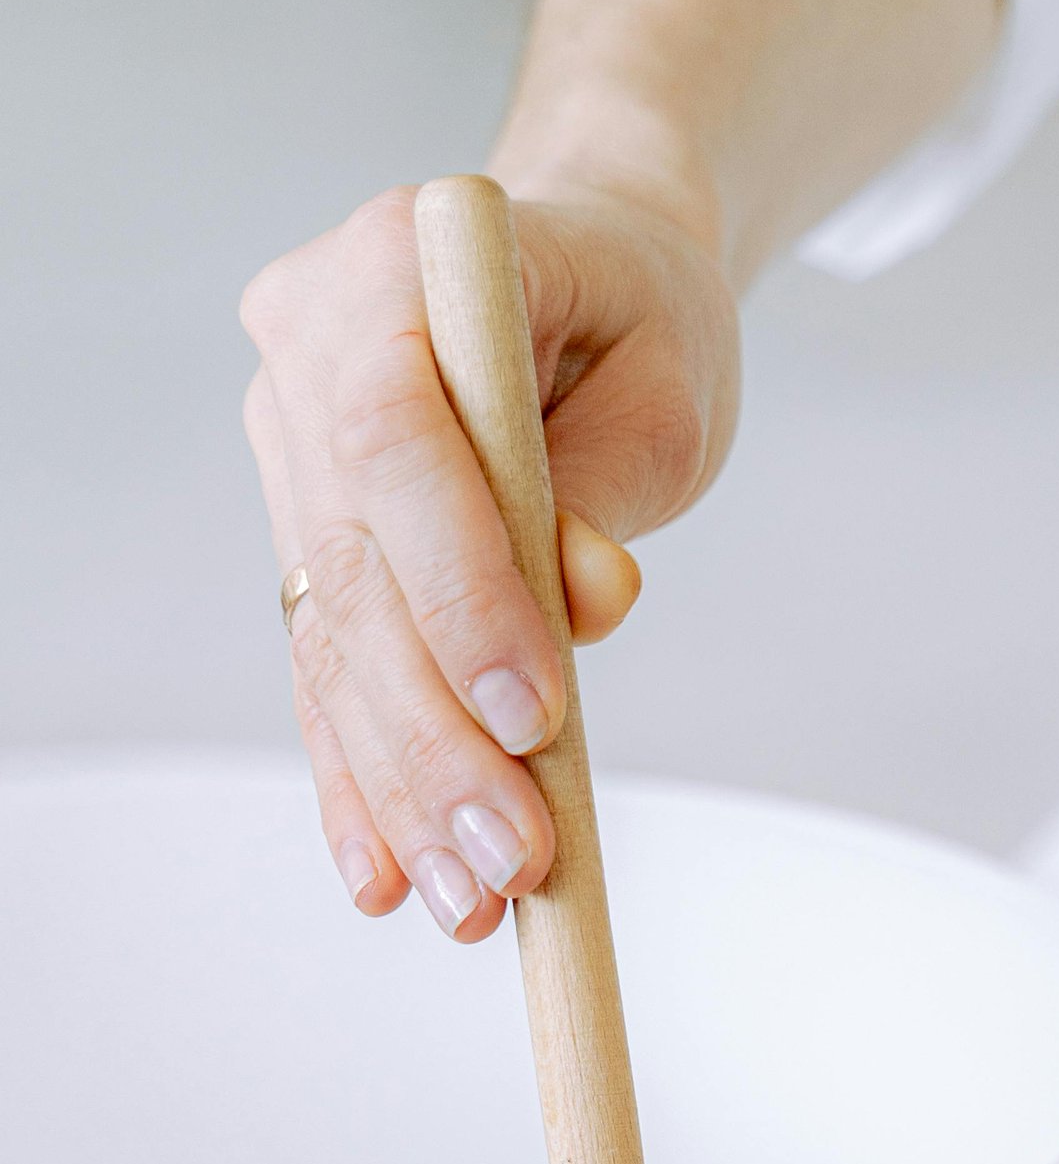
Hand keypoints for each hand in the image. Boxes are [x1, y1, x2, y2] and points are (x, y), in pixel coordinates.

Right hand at [241, 185, 737, 936]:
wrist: (592, 269)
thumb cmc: (640, 313)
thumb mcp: (664, 382)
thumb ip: (611, 486)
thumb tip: (585, 603)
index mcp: (393, 261)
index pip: (396, 439)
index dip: (458, 588)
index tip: (537, 714)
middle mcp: (309, 346)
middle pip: (352, 567)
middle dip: (435, 733)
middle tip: (515, 859)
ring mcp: (289, 440)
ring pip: (333, 638)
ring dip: (401, 786)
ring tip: (471, 903)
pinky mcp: (302, 526)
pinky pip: (323, 668)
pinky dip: (362, 778)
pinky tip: (389, 875)